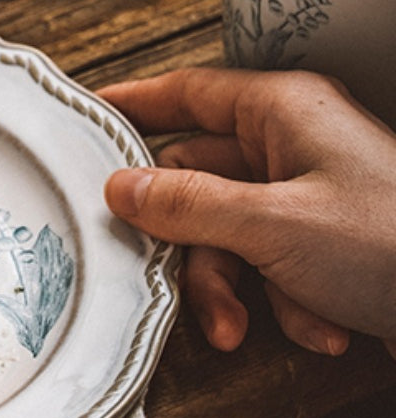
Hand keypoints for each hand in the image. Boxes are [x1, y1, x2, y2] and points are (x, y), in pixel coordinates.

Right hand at [99, 68, 395, 357]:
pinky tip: (320, 326)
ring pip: (229, 232)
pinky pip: (272, 264)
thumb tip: (124, 188)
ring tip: (249, 326)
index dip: (134, 102)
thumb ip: (186, 204)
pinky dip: (285, 303)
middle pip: (199, 179)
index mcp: (283, 112)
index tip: (88, 116)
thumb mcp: (272, 224)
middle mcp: (295, 146)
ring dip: (235, 288)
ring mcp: (314, 195)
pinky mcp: (329, 243)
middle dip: (191, 244)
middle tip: (167, 276)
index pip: (188, 91)